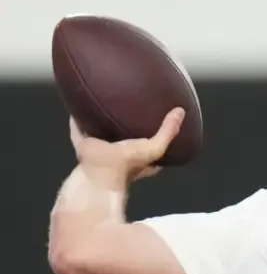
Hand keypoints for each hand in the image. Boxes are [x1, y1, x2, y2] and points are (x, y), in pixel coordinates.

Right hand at [69, 107, 184, 185]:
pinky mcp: (84, 145)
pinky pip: (80, 128)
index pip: (154, 145)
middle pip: (127, 136)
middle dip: (130, 124)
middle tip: (132, 104)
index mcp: (141, 159)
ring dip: (106, 120)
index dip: (158, 133)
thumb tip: (180, 111)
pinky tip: (80, 105)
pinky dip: (79, 119)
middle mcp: (121, 154)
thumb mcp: (155, 148)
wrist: (98, 173)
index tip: (160, 116)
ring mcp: (102, 150)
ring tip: (108, 100)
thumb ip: (168, 132)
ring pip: (104, 131)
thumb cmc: (128, 164)